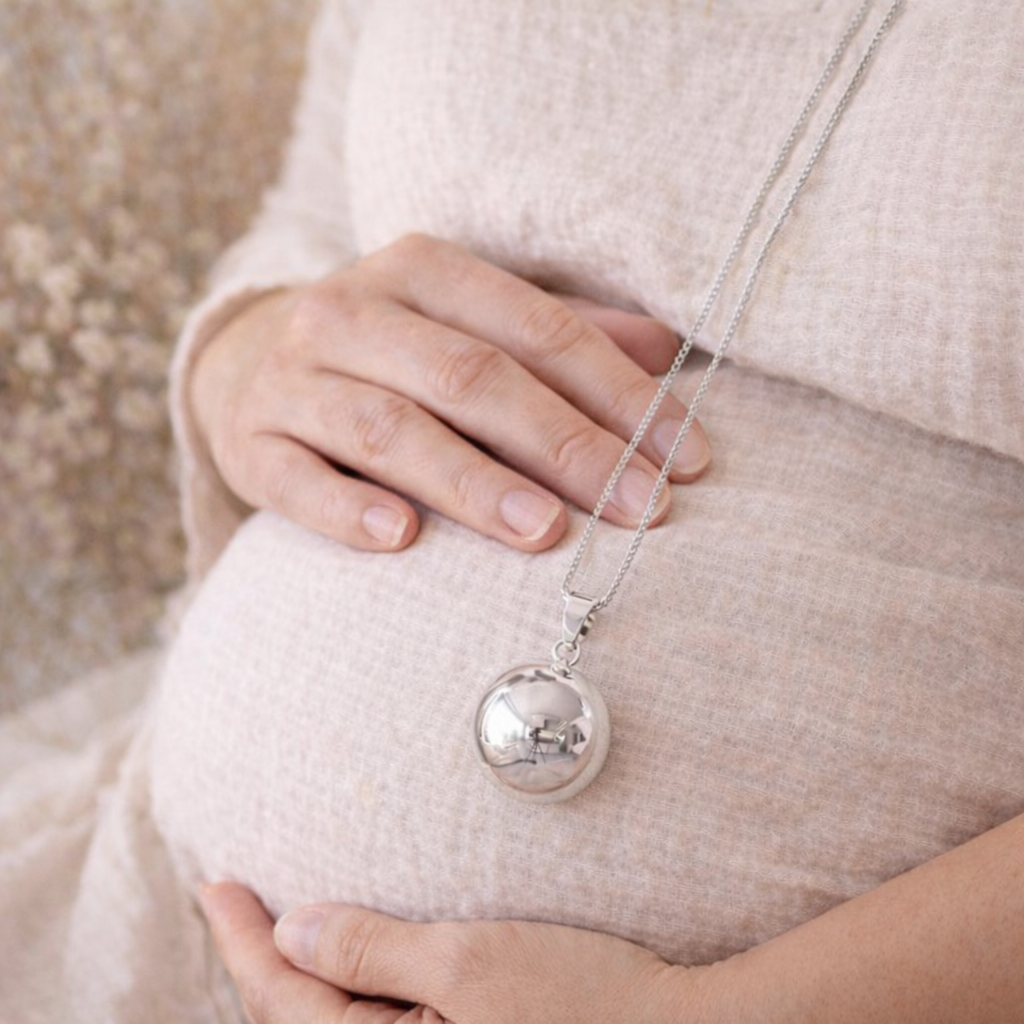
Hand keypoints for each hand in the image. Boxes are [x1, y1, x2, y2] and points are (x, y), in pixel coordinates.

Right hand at [190, 233, 710, 552]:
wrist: (252, 359)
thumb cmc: (394, 349)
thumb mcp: (470, 319)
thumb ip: (560, 332)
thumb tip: (666, 350)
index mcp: (422, 269)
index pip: (537, 329)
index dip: (616, 395)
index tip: (681, 460)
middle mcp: (351, 312)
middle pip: (470, 378)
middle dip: (563, 446)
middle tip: (636, 509)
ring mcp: (294, 379)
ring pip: (390, 428)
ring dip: (471, 482)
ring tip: (542, 533)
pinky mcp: (250, 443)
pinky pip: (295, 480)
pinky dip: (345, 508)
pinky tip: (400, 538)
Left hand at [199, 882, 716, 1023]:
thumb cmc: (580, 999)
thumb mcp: (468, 963)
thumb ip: (371, 953)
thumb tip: (293, 931)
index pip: (284, 1001)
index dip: (242, 937)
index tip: (214, 881)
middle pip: (299, 1022)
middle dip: (260, 962)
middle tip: (233, 900)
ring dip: (299, 978)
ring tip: (274, 927)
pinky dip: (346, 991)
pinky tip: (347, 962)